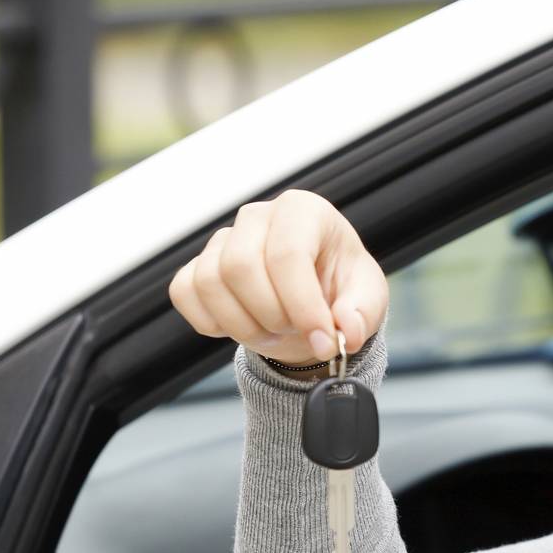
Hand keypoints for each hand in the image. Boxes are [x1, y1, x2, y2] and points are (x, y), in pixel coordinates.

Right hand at [167, 189, 388, 366]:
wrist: (314, 302)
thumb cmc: (342, 289)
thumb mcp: (368, 299)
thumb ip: (362, 313)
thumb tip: (347, 331)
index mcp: (304, 211)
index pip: (288, 253)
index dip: (303, 305)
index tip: (324, 341)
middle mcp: (258, 217)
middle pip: (240, 266)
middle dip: (271, 314)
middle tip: (296, 330)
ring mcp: (222, 240)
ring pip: (209, 282)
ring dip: (243, 324)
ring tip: (274, 332)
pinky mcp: (196, 266)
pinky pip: (184, 293)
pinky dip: (211, 322)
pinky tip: (242, 326)